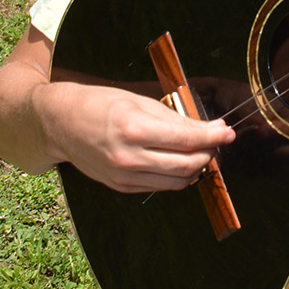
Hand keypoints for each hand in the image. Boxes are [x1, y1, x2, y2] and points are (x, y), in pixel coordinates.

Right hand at [37, 81, 233, 193]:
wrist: (60, 123)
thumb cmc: (99, 104)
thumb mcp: (138, 101)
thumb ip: (174, 118)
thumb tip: (209, 129)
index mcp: (133, 128)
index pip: (187, 139)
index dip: (214, 137)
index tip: (228, 132)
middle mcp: (128, 157)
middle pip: (186, 165)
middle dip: (208, 153)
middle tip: (216, 140)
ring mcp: (124, 176)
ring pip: (176, 181)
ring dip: (195, 168)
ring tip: (199, 150)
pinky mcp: (121, 187)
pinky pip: (159, 187)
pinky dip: (175, 176)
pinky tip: (177, 160)